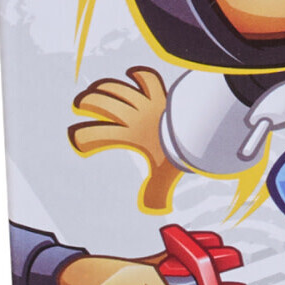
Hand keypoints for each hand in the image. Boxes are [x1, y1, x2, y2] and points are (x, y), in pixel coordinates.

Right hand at [70, 67, 184, 211]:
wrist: (205, 127)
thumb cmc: (183, 151)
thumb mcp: (166, 174)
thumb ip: (156, 192)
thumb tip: (154, 210)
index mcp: (128, 135)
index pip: (92, 135)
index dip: (79, 138)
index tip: (79, 142)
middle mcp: (133, 115)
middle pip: (99, 102)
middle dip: (85, 103)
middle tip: (80, 107)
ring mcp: (147, 101)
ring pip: (117, 87)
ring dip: (103, 88)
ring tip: (96, 91)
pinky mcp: (161, 92)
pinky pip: (146, 78)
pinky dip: (137, 75)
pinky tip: (131, 76)